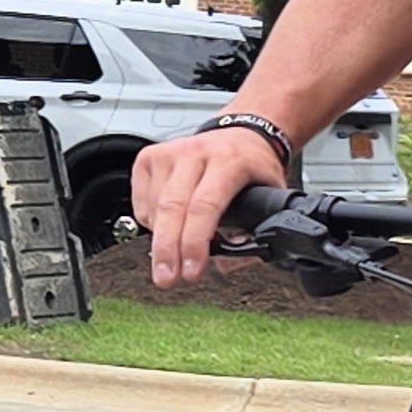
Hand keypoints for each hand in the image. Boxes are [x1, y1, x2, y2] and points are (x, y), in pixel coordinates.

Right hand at [132, 126, 293, 286]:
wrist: (242, 133)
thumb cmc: (253, 165)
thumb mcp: (271, 197)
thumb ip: (255, 233)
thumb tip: (226, 263)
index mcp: (229, 161)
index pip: (205, 206)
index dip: (195, 242)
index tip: (192, 271)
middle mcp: (196, 153)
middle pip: (172, 208)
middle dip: (168, 250)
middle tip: (168, 278)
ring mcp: (169, 153)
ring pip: (154, 208)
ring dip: (162, 239)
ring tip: (176, 254)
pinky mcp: (148, 157)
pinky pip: (140, 203)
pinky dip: (151, 224)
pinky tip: (168, 226)